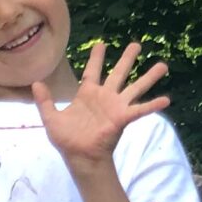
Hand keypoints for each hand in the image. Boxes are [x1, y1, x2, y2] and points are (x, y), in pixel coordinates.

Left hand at [35, 39, 168, 169]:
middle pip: (118, 73)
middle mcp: (104, 97)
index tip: (101, 43)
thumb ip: (44, 101)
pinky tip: (166, 99)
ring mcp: (115, 107)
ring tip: (163, 65)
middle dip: (127, 59)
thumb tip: (35, 83)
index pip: (92, 71)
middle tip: (136, 44)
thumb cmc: (67, 139)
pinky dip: (152, 105)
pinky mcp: (122, 118)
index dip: (96, 58)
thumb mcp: (51, 118)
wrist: (79, 157)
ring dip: (149, 77)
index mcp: (87, 94)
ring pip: (135, 87)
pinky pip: (139, 110)